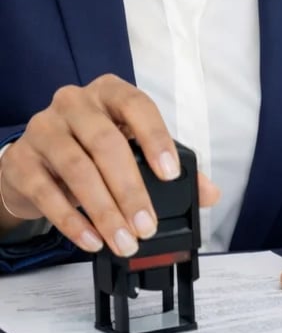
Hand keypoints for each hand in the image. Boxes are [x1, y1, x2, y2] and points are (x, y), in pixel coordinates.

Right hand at [0, 74, 219, 255]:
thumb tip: (209, 192)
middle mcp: (74, 103)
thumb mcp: (128, 146)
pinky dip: (73, 221)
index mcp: (108, 92)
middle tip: (147, 225)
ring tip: (125, 240)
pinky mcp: (22, 160)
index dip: (155, 137)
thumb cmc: (89, 147)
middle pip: (106, 142)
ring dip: (105, 211)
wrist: (33, 159)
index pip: (135, 104)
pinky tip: (93, 240)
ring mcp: (44, 128)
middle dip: (130, 189)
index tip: (171, 174)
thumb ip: (168, 165)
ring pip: (78, 169)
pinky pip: (48, 193)